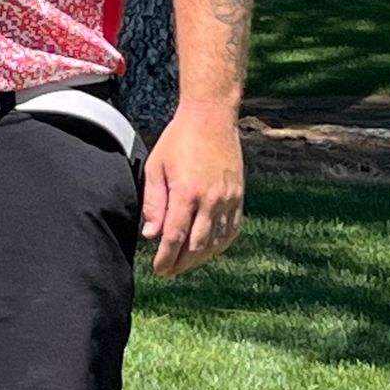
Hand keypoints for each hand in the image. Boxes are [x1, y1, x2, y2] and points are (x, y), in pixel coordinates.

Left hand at [140, 105, 243, 276]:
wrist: (211, 117)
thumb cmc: (178, 140)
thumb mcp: (156, 167)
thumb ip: (154, 202)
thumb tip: (151, 235)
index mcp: (187, 192)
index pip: (175, 237)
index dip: (166, 258)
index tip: (158, 269)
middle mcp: (210, 200)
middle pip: (196, 246)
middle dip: (181, 263)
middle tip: (168, 271)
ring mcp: (228, 199)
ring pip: (216, 242)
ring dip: (200, 258)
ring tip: (185, 264)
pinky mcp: (239, 196)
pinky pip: (232, 230)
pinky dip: (220, 244)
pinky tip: (209, 250)